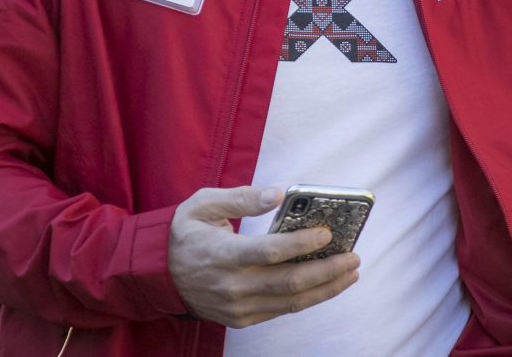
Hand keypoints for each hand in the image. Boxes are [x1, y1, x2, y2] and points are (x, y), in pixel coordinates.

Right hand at [168, 186, 360, 327]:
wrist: (157, 276)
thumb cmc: (183, 234)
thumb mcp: (202, 204)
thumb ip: (241, 197)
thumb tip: (278, 193)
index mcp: (222, 254)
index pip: (270, 252)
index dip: (302, 244)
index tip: (327, 233)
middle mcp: (232, 285)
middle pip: (289, 282)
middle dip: (328, 270)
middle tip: (354, 257)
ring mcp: (238, 306)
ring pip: (291, 301)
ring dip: (326, 288)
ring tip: (350, 272)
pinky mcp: (242, 318)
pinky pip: (282, 310)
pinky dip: (308, 298)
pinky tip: (325, 284)